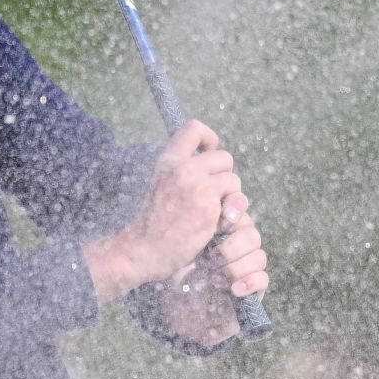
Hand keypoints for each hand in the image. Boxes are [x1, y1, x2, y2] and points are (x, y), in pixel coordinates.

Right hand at [83, 122, 255, 303]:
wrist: (142, 250)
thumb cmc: (153, 222)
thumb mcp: (161, 184)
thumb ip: (183, 170)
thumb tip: (214, 160)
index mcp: (168, 160)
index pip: (195, 128)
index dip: (209, 138)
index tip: (208, 152)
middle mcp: (183, 169)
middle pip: (224, 157)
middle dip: (224, 175)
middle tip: (213, 193)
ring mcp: (198, 187)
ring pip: (233, 180)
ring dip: (229, 197)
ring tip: (213, 212)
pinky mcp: (209, 207)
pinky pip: (235, 202)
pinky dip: (229, 214)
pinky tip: (213, 225)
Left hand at [150, 202, 269, 347]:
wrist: (176, 310)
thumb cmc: (173, 276)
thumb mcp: (179, 246)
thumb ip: (195, 224)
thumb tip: (205, 201)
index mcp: (221, 229)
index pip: (239, 209)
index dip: (235, 209)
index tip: (221, 220)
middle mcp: (237, 244)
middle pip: (251, 234)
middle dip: (230, 247)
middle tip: (209, 258)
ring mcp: (247, 266)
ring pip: (259, 256)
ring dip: (235, 268)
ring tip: (214, 279)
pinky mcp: (253, 288)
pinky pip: (263, 279)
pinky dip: (249, 282)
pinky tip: (233, 290)